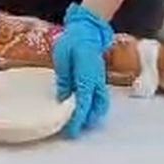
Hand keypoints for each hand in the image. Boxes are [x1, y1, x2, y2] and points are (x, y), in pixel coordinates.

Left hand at [53, 3, 113, 137]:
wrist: (87, 30)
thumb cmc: (73, 42)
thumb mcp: (63, 58)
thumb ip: (64, 79)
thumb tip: (62, 98)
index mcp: (86, 75)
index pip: (83, 103)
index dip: (77, 119)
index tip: (70, 131)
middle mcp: (96, 80)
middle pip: (96, 108)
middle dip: (86, 122)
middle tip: (73, 132)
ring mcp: (100, 80)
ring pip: (101, 104)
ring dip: (93, 116)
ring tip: (81, 126)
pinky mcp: (99, 79)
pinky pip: (101, 98)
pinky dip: (96, 108)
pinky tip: (86, 113)